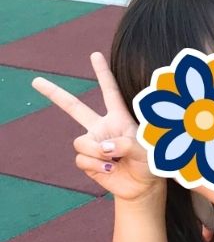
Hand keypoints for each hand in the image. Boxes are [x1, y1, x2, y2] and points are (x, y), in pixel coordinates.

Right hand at [32, 52, 159, 201]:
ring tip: (115, 160)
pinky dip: (97, 165)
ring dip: (97, 152)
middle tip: (36, 80)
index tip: (95, 55)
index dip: (102, 73)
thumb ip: (126, 144)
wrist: (142, 186)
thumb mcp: (146, 150)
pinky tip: (111, 169)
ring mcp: (92, 143)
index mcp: (119, 118)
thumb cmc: (150, 163)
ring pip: (81, 142)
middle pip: (74, 107)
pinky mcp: (86, 160)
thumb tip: (103, 147)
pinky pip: (82, 159)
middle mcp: (102, 127)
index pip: (110, 91)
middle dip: (54, 94)